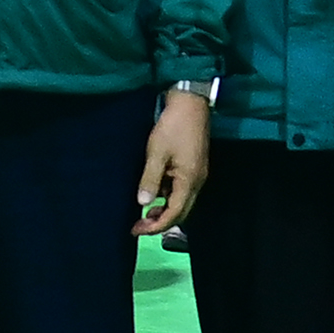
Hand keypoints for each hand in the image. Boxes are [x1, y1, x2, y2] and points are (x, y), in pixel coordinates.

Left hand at [134, 84, 208, 233]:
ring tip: (144, 211)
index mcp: (189, 181)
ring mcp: (197, 174)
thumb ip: (150, 179)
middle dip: (160, 222)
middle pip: (181, 212)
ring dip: (164, 209)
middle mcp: (197, 182)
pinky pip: (181, 190)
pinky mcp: (194, 167)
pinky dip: (168, 196)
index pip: (174, 214)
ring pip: (182, 201)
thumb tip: (143, 203)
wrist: (190, 103)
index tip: (136, 229)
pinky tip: (155, 191)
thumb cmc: (173, 126)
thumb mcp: (157, 152)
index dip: (155, 226)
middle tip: (138, 225)